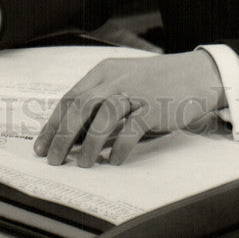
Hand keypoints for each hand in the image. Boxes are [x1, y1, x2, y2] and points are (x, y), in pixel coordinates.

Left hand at [33, 50, 225, 166]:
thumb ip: (101, 103)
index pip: (70, 98)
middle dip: (62, 135)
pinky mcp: (154, 106)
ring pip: (102, 115)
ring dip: (88, 143)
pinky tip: (113, 161)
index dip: (53, 124)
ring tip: (81, 165)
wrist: (197, 74)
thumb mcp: (125, 84)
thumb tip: (74, 135)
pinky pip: (131, 128)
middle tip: (53, 160)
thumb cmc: (158, 83)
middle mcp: (116, 79)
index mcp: (104, 72)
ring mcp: (136, 92)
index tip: (41, 146)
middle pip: (80, 106)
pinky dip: (119, 146)